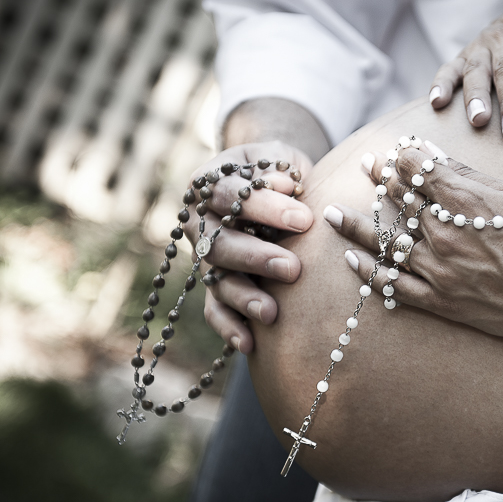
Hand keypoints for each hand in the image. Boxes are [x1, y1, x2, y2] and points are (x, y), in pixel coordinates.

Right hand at [184, 141, 313, 352]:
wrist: (270, 181)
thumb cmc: (279, 169)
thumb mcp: (280, 157)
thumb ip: (279, 170)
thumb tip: (284, 185)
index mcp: (209, 182)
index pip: (230, 194)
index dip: (265, 207)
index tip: (304, 220)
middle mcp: (199, 221)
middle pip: (219, 243)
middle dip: (256, 258)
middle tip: (293, 269)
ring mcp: (205, 256)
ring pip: (217, 279)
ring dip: (244, 297)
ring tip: (272, 314)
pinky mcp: (214, 285)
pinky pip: (215, 309)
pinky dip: (229, 327)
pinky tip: (249, 344)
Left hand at [324, 143, 502, 341]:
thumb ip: (469, 178)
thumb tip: (435, 159)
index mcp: (464, 202)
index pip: (418, 170)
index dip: (400, 157)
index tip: (390, 150)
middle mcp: (445, 234)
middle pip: (398, 202)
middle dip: (379, 181)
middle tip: (363, 167)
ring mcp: (440, 271)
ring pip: (386, 243)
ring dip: (355, 226)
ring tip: (330, 214)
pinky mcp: (443, 301)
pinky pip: (396, 287)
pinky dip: (370, 273)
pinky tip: (352, 260)